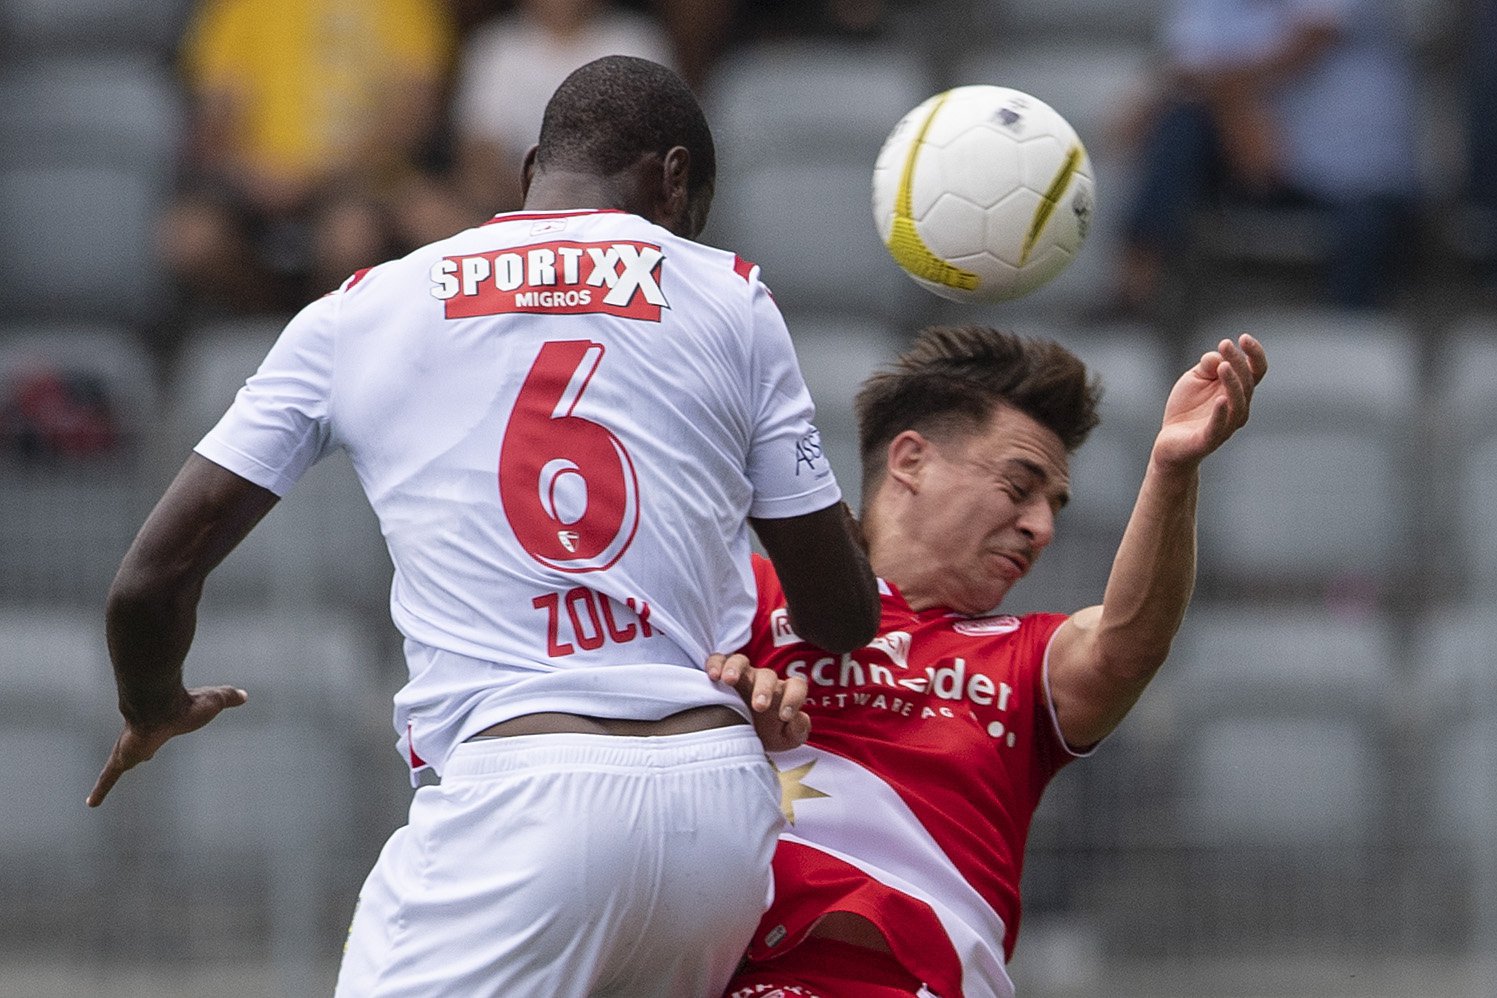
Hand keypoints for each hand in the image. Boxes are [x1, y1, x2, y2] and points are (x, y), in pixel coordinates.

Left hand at [86, 685, 247, 806]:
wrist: (159, 703)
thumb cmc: (186, 703)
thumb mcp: (214, 700)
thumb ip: (228, 698)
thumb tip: (245, 695)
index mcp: (162, 725)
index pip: (159, 732)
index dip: (157, 736)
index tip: (157, 740)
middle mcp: (143, 738)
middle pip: (139, 749)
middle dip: (137, 754)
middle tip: (136, 760)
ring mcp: (130, 749)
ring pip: (119, 765)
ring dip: (110, 775)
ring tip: (98, 793)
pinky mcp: (124, 758)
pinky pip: (109, 776)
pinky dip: (100, 789)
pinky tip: (90, 803)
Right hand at [707, 652, 811, 752]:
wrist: (737, 737)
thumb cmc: (764, 734)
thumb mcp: (784, 738)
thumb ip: (798, 730)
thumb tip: (799, 719)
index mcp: (783, 693)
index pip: (796, 686)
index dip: (793, 698)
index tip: (784, 717)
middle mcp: (763, 680)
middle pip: (767, 675)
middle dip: (763, 690)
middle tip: (758, 707)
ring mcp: (742, 675)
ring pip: (741, 662)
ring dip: (735, 669)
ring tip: (728, 681)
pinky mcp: (721, 672)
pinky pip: (718, 660)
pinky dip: (715, 664)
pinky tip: (713, 676)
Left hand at [1153, 334, 1267, 469]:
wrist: (1170, 441)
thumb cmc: (1187, 407)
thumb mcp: (1194, 379)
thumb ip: (1207, 366)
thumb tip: (1217, 356)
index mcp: (1237, 391)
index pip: (1256, 371)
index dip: (1255, 354)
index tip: (1243, 337)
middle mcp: (1238, 408)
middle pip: (1246, 383)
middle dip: (1237, 362)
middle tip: (1224, 344)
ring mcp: (1226, 425)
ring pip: (1237, 404)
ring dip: (1232, 383)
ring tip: (1223, 366)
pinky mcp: (1209, 439)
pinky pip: (1219, 427)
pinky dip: (1221, 414)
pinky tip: (1219, 400)